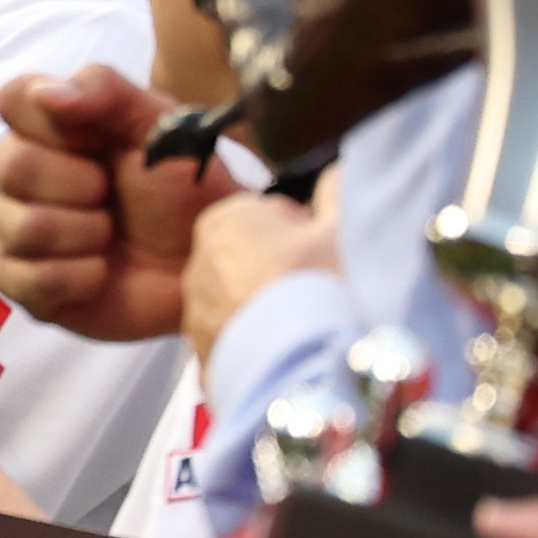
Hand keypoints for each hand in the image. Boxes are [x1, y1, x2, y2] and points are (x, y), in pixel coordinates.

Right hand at [0, 67, 237, 340]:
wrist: (208, 258)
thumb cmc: (184, 187)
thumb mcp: (160, 124)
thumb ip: (107, 90)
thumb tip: (46, 94)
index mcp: (53, 128)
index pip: (12, 99)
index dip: (51, 122)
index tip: (96, 140)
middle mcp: (24, 177)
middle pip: (11, 165)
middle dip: (78, 184)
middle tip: (111, 194)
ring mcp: (18, 232)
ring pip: (19, 226)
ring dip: (83, 232)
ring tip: (112, 235)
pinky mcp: (25, 285)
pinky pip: (24, 279)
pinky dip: (77, 277)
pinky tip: (101, 272)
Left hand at [179, 169, 337, 361]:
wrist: (301, 365)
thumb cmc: (319, 286)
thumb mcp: (340, 227)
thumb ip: (336, 191)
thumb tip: (338, 173)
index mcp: (224, 221)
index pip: (268, 214)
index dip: (305, 229)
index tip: (325, 247)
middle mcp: (198, 265)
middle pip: (251, 259)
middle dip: (283, 268)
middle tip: (320, 286)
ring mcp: (196, 316)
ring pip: (241, 302)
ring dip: (269, 308)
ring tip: (306, 323)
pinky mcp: (204, 358)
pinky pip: (237, 344)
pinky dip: (260, 347)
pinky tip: (290, 351)